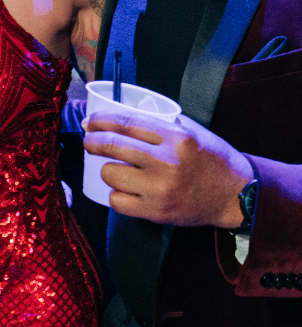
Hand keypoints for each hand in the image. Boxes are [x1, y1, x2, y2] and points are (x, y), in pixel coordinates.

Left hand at [83, 108, 251, 227]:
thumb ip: (161, 123)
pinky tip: (124, 191)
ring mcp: (159, 189)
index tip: (90, 121)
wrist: (237, 195)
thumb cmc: (212, 160)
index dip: (101, 120)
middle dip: (92, 141)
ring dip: (107, 170)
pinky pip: (117, 201)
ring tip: (116, 170)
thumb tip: (122, 114)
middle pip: (111, 145)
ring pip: (109, 174)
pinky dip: (116, 195)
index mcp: (176, 138)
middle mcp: (166, 162)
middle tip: (89, 141)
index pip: (126, 122)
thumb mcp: (192, 132)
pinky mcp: (156, 212)